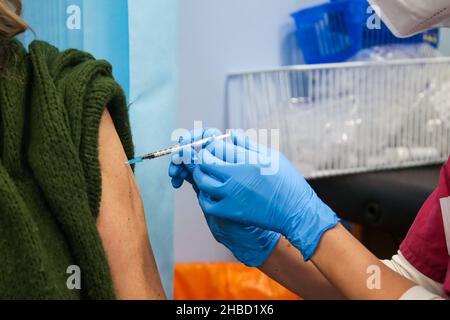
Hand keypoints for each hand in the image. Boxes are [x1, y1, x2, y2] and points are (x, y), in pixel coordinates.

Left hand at [168, 128, 280, 266]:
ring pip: (203, 181)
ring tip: (204, 174)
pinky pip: (207, 203)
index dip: (211, 145)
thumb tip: (232, 134)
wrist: (295, 211)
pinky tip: (209, 193)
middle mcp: (238, 175)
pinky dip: (204, 197)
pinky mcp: (231, 212)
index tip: (213, 147)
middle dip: (203, 158)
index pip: (217, 146)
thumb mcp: (271, 157)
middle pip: (205, 162)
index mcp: (248, 159)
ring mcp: (233, 195)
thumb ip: (249, 145)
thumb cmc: (287, 181)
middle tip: (205, 160)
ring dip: (200, 176)